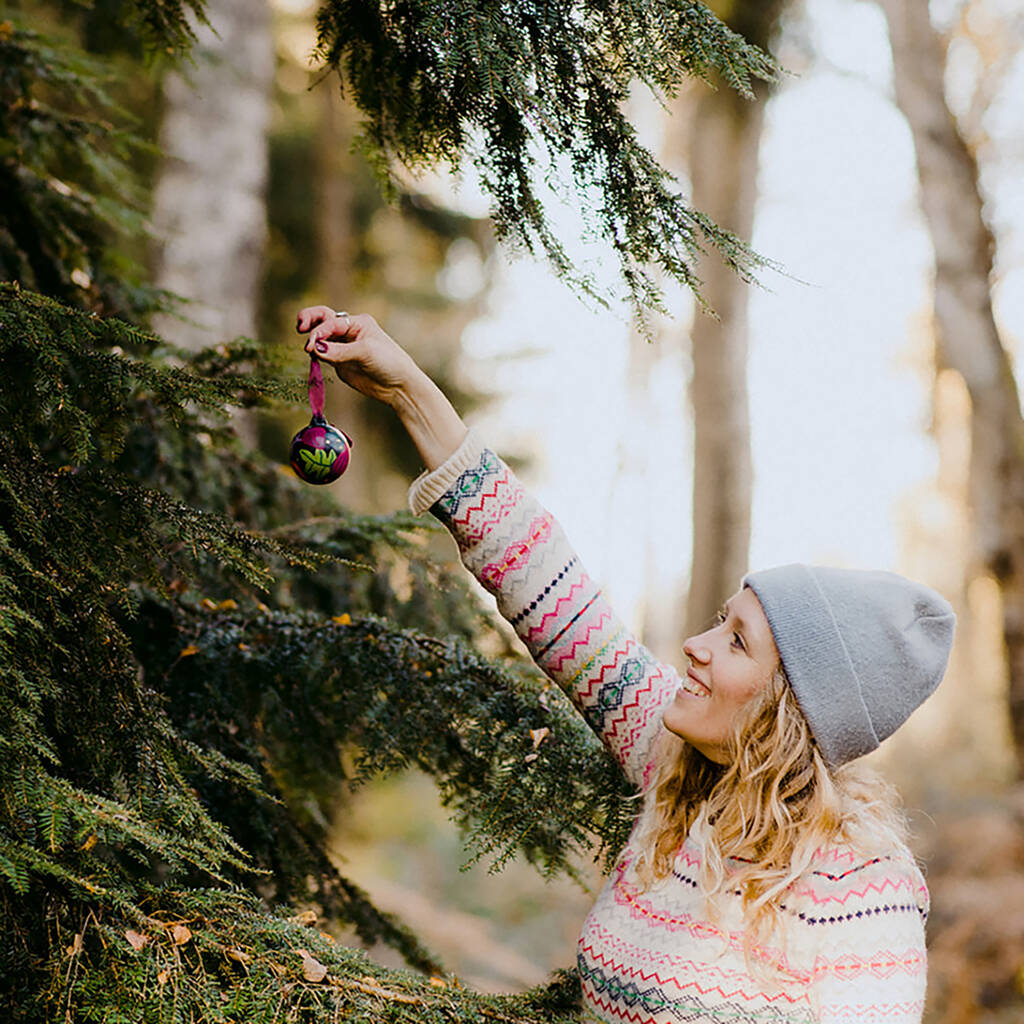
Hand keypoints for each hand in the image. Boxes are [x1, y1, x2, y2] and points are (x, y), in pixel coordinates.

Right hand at [295, 305, 468, 470]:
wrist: (398, 386)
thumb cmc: (389, 362)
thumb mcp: (365, 352)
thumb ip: (339, 351)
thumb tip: (314, 349)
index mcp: (357, 322)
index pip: (330, 322)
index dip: (319, 332)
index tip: (311, 345)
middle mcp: (348, 332)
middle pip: (321, 319)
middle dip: (308, 320)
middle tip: (299, 327)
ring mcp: (342, 347)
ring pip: (319, 337)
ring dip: (311, 340)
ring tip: (309, 349)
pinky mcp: (339, 363)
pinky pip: (321, 355)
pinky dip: (315, 355)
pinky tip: (314, 359)